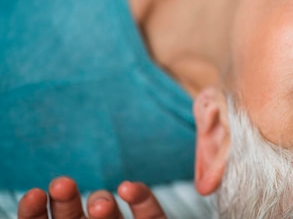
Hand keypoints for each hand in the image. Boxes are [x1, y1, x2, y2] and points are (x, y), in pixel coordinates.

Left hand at [18, 177, 166, 218]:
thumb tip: (36, 200)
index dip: (33, 213)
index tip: (33, 194)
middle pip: (72, 216)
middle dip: (65, 199)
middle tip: (62, 185)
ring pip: (108, 211)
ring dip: (100, 199)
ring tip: (100, 205)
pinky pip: (150, 214)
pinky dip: (142, 197)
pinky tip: (128, 187)